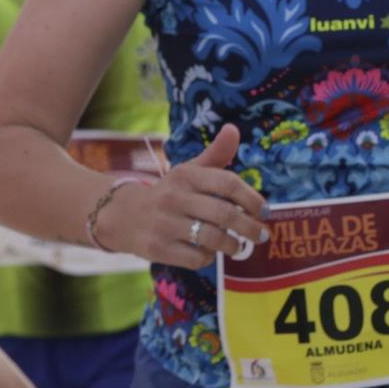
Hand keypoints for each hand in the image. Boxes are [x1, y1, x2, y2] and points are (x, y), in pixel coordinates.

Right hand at [97, 123, 269, 265]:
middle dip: (250, 227)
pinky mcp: (158, 248)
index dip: (252, 198)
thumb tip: (233, 129)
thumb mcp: (188, 171)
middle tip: (262, 235)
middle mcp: (174, 197)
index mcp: (186, 175)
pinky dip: (209, 258)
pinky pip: (196, 258)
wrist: (123, 216)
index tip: (265, 211)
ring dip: (233, 245)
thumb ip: (215, 154)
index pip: (228, 183)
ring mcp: (164, 224)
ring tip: (239, 247)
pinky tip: (210, 253)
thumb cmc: (168, 193)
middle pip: (224, 214)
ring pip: (213, 239)